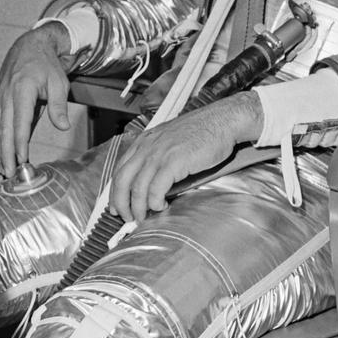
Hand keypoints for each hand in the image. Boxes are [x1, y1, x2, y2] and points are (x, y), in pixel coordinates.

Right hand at [0, 22, 72, 174]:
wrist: (30, 46)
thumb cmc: (46, 64)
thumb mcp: (59, 82)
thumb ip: (59, 106)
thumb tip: (62, 126)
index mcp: (21, 90)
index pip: (19, 123)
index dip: (19, 144)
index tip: (22, 160)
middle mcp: (6, 96)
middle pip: (3, 130)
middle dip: (6, 154)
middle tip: (10, 173)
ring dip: (0, 150)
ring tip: (4, 169)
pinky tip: (1, 154)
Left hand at [110, 94, 262, 221]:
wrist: (222, 120)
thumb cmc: (202, 131)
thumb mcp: (170, 140)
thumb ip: (157, 157)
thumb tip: (152, 183)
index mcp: (144, 141)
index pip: (120, 170)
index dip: (115, 192)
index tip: (116, 206)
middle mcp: (147, 147)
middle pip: (122, 180)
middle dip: (121, 203)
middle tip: (127, 217)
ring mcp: (159, 154)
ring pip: (137, 187)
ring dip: (138, 207)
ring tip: (143, 217)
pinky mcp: (174, 161)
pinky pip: (156, 188)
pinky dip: (155, 201)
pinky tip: (161, 205)